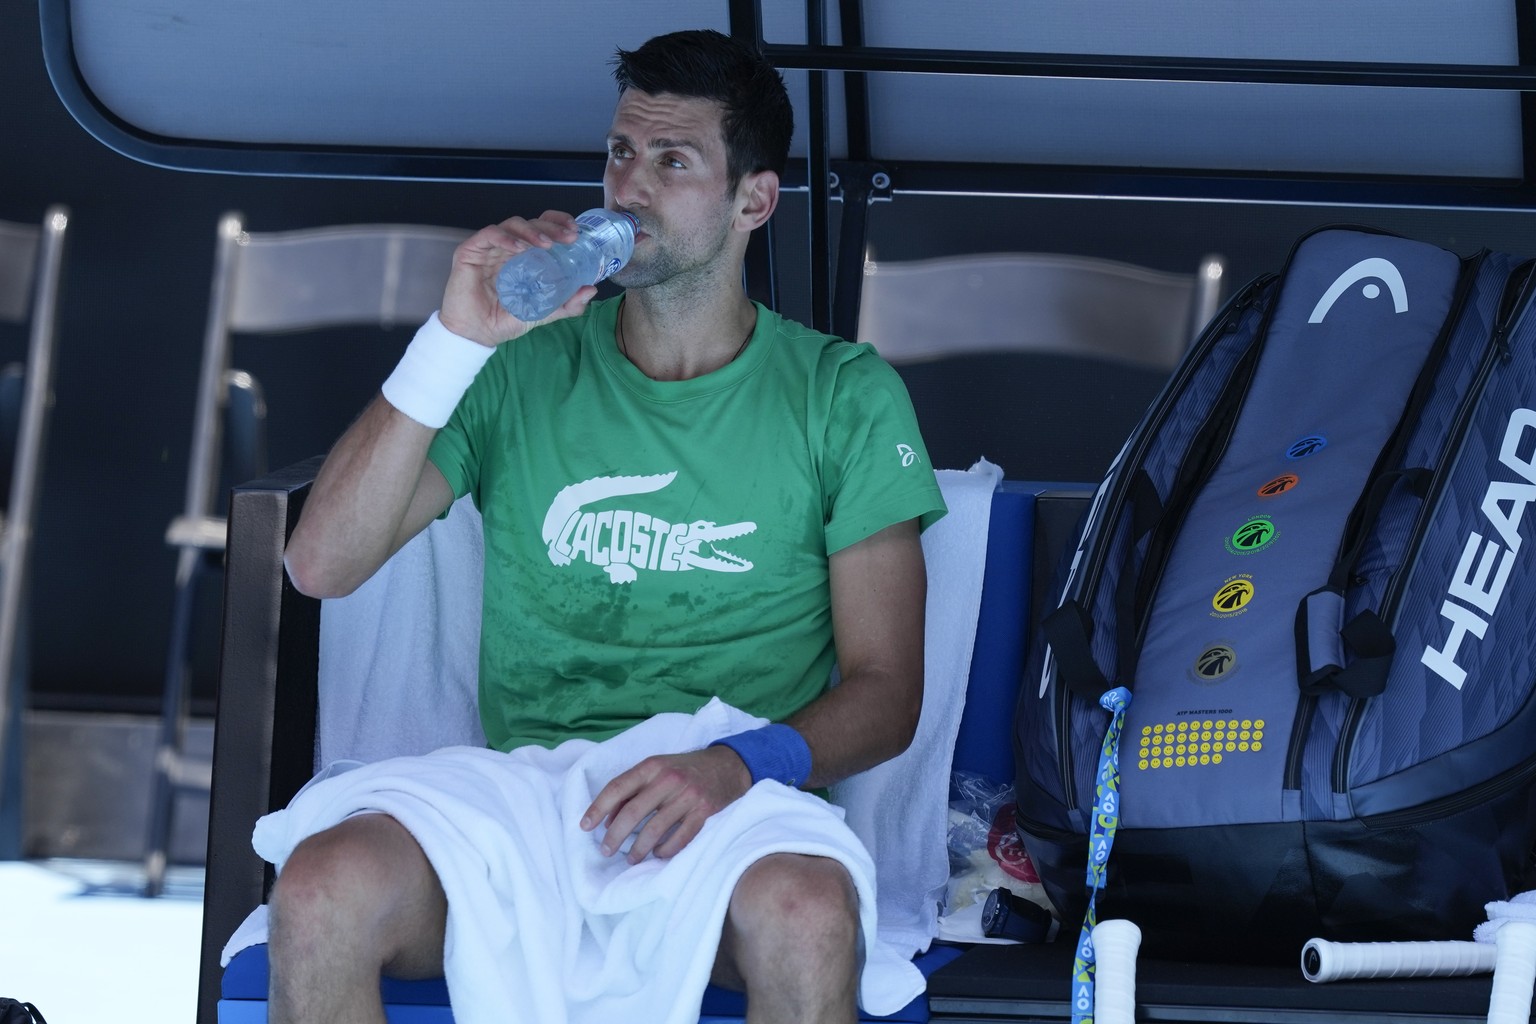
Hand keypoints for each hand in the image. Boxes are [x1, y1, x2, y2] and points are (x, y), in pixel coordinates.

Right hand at [438, 211, 598, 346]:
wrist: (477, 335)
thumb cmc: (504, 320)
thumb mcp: (542, 312)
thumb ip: (566, 304)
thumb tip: (591, 290)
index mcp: (523, 256)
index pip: (541, 228)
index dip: (558, 223)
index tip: (575, 232)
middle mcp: (507, 248)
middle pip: (531, 224)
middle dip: (552, 227)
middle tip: (569, 237)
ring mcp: (489, 248)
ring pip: (512, 225)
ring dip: (532, 231)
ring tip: (547, 244)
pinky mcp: (470, 251)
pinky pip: (489, 235)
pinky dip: (506, 238)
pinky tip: (520, 248)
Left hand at [580, 746, 752, 862]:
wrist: (727, 766)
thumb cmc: (684, 769)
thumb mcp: (657, 768)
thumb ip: (632, 789)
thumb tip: (607, 820)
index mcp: (652, 766)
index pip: (617, 787)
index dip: (598, 808)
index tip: (584, 826)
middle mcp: (669, 780)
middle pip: (633, 812)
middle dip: (615, 835)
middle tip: (606, 850)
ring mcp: (688, 797)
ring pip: (654, 830)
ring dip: (638, 849)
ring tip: (630, 858)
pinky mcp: (705, 813)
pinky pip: (679, 839)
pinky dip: (665, 851)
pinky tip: (657, 855)